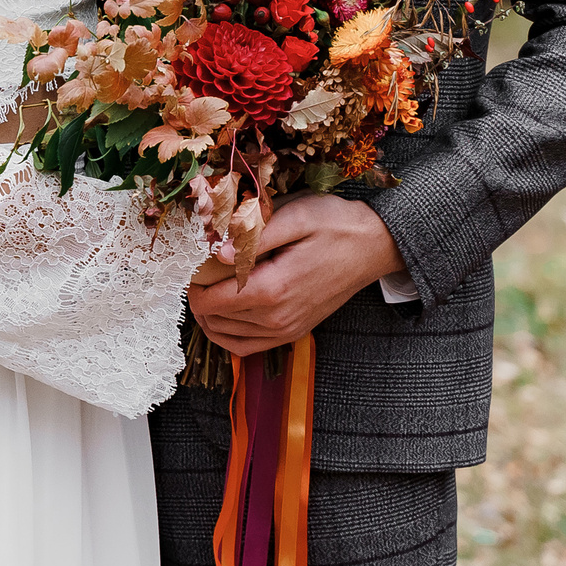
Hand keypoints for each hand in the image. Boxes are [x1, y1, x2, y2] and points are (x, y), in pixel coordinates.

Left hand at [188, 195, 405, 356]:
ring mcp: (287, 330)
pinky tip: (225, 312)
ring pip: (227, 338)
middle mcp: (279, 318)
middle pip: (216, 320)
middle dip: (198, 297)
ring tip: (206, 288)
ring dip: (209, 317)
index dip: (192, 284)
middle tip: (197, 271)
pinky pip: (248, 348)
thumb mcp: (295, 217)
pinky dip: (228, 335)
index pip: (213, 301)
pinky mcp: (294, 332)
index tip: (191, 263)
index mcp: (275, 288)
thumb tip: (217, 253)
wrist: (374, 246)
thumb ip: (254, 237)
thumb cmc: (335, 225)